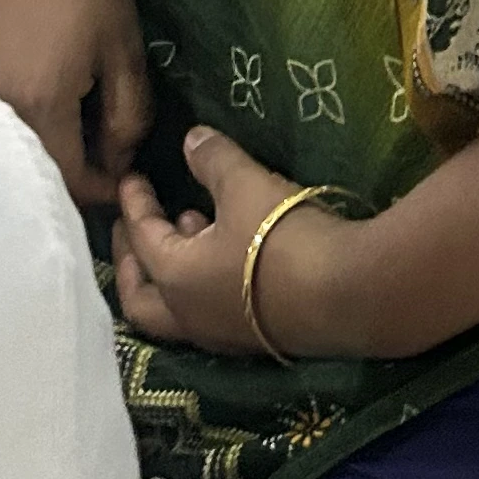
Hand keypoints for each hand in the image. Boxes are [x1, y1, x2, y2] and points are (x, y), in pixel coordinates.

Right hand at [0, 0, 153, 206]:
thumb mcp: (125, 52)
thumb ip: (128, 120)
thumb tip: (117, 162)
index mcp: (37, 105)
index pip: (70, 182)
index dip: (105, 189)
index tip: (125, 177)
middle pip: (30, 170)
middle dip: (70, 173)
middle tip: (100, 156)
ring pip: (3, 146)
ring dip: (38, 148)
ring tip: (70, 129)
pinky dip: (11, 123)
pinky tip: (34, 100)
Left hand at [112, 129, 359, 359]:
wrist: (348, 294)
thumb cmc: (282, 235)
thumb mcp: (245, 184)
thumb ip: (212, 160)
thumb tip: (191, 139)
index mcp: (173, 277)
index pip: (140, 236)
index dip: (134, 203)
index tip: (130, 179)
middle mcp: (188, 315)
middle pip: (139, 296)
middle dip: (131, 259)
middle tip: (134, 226)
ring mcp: (222, 334)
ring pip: (176, 307)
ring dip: (172, 269)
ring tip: (188, 226)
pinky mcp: (256, 338)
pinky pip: (209, 311)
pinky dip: (202, 282)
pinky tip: (227, 252)